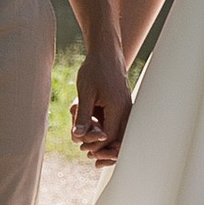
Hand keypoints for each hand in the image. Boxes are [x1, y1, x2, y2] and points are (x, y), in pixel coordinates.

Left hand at [70, 42, 132, 163]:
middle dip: (103, 148)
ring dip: (103, 138)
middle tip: (87, 152)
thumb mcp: (85, 92)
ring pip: (118, 133)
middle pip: (119, 140)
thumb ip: (83, 116)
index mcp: (118, 108)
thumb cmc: (95, 69)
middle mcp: (126, 110)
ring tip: (87, 140)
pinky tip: (93, 129)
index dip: (96, 146)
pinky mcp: (123, 105)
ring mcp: (126, 108)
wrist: (106, 52)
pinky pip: (117, 123)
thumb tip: (77, 136)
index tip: (83, 147)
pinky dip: (105, 129)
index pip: (110, 137)